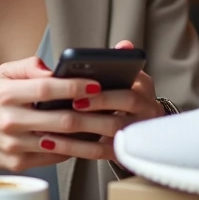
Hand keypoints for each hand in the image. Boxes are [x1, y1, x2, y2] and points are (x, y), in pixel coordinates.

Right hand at [0, 56, 127, 171]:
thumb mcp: (0, 75)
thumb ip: (28, 67)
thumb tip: (56, 68)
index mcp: (5, 94)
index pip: (47, 89)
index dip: (75, 86)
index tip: (98, 84)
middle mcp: (9, 121)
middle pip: (62, 120)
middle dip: (95, 115)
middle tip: (117, 110)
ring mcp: (14, 146)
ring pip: (63, 143)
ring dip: (91, 138)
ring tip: (112, 130)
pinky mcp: (19, 164)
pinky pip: (55, 158)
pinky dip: (75, 150)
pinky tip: (91, 143)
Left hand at [58, 40, 161, 161]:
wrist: (138, 128)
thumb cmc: (124, 96)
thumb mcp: (127, 76)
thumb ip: (120, 61)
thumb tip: (124, 47)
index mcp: (144, 87)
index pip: (130, 88)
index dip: (107, 91)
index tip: (87, 88)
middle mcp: (146, 110)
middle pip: (123, 109)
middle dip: (98, 104)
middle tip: (72, 104)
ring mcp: (136, 133)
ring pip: (112, 131)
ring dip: (82, 128)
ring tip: (54, 124)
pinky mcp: (122, 153)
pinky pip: (99, 153)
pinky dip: (74, 148)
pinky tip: (52, 143)